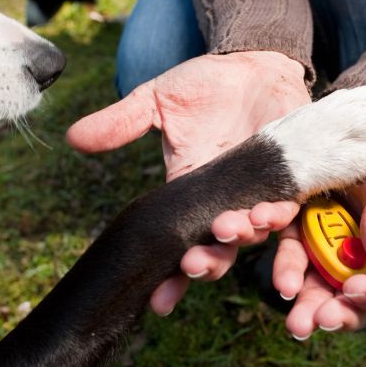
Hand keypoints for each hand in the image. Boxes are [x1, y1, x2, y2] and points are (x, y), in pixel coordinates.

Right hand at [66, 51, 310, 312]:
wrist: (254, 66)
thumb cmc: (203, 86)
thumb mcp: (157, 101)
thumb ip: (121, 122)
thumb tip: (73, 138)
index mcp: (188, 196)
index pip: (177, 246)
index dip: (170, 277)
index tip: (159, 300)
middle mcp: (224, 206)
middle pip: (217, 250)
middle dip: (207, 263)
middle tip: (194, 264)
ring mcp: (259, 196)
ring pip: (254, 236)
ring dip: (244, 239)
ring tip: (236, 229)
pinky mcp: (292, 181)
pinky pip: (292, 210)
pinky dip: (285, 219)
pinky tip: (276, 217)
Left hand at [198, 142, 365, 338]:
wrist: (344, 125)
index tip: (354, 291)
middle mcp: (352, 258)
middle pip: (342, 300)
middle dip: (323, 312)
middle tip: (306, 322)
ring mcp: (317, 245)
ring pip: (302, 277)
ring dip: (289, 281)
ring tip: (281, 288)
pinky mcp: (287, 225)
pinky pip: (272, 235)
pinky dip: (259, 232)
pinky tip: (252, 223)